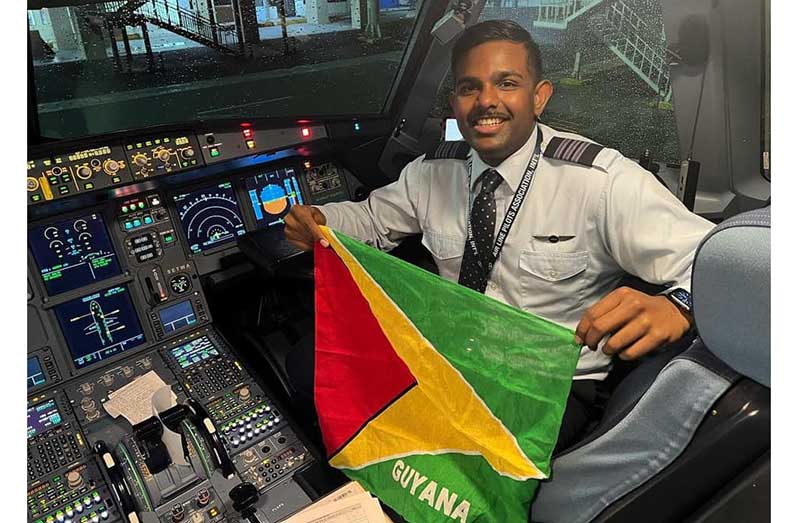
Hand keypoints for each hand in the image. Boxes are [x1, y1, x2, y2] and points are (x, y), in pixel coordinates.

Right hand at [284, 205, 328, 250]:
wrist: (305, 216)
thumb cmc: (312, 215)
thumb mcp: (319, 216)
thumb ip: (321, 224)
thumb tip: (324, 235)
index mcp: (297, 209)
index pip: (308, 223)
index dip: (317, 234)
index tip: (325, 242)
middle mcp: (290, 218)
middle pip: (305, 232)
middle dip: (316, 239)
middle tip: (324, 242)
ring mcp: (287, 229)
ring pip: (303, 240)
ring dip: (312, 242)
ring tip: (319, 241)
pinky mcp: (288, 237)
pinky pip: (300, 245)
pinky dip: (308, 246)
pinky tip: (312, 243)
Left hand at [574, 287, 690, 359]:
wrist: (675, 310)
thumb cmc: (643, 308)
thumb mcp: (624, 301)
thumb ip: (605, 312)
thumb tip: (583, 332)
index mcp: (622, 295)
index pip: (592, 314)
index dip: (582, 330)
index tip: (579, 339)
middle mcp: (633, 306)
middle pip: (599, 328)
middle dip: (590, 341)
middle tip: (591, 346)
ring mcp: (646, 321)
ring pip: (614, 343)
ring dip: (608, 350)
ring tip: (610, 348)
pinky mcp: (657, 336)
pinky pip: (630, 353)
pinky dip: (624, 355)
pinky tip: (626, 351)